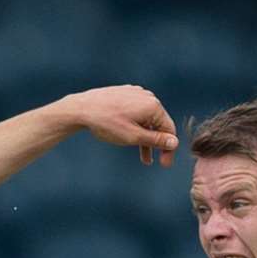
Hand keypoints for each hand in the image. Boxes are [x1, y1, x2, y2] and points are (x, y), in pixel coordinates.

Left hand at [64, 85, 179, 167]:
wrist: (82, 108)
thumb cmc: (107, 123)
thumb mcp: (134, 137)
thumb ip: (156, 140)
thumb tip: (174, 142)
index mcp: (153, 105)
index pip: (169, 129)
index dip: (168, 149)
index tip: (164, 164)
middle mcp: (147, 96)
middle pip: (158, 123)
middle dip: (155, 144)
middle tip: (152, 162)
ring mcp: (136, 93)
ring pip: (146, 119)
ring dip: (145, 137)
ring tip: (143, 157)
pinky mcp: (125, 93)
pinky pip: (136, 112)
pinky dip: (136, 126)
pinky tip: (129, 136)